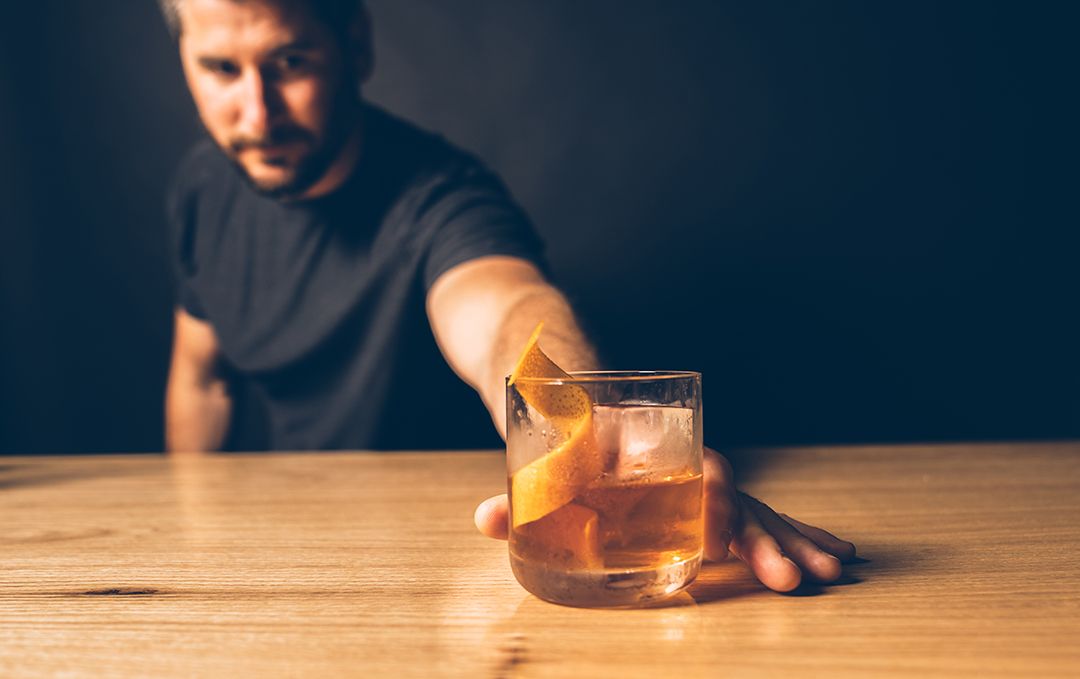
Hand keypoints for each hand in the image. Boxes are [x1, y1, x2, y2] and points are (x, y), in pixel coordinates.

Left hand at [473, 447, 856, 591]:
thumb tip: (486, 520)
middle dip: (763, 536)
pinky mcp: (700, 495)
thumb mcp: (537, 452)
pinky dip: (787, 529)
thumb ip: (519, 489)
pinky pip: (751, 514)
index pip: (689, 471)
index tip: (721, 532)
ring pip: (753, 506)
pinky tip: (828, 549)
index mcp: (649, 447)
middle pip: (732, 496)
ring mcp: (695, 477)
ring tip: (835, 568)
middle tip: (793, 576)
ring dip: (790, 536)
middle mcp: (682, 460)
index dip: (709, 500)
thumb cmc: (557, 423)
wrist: (566, 386)